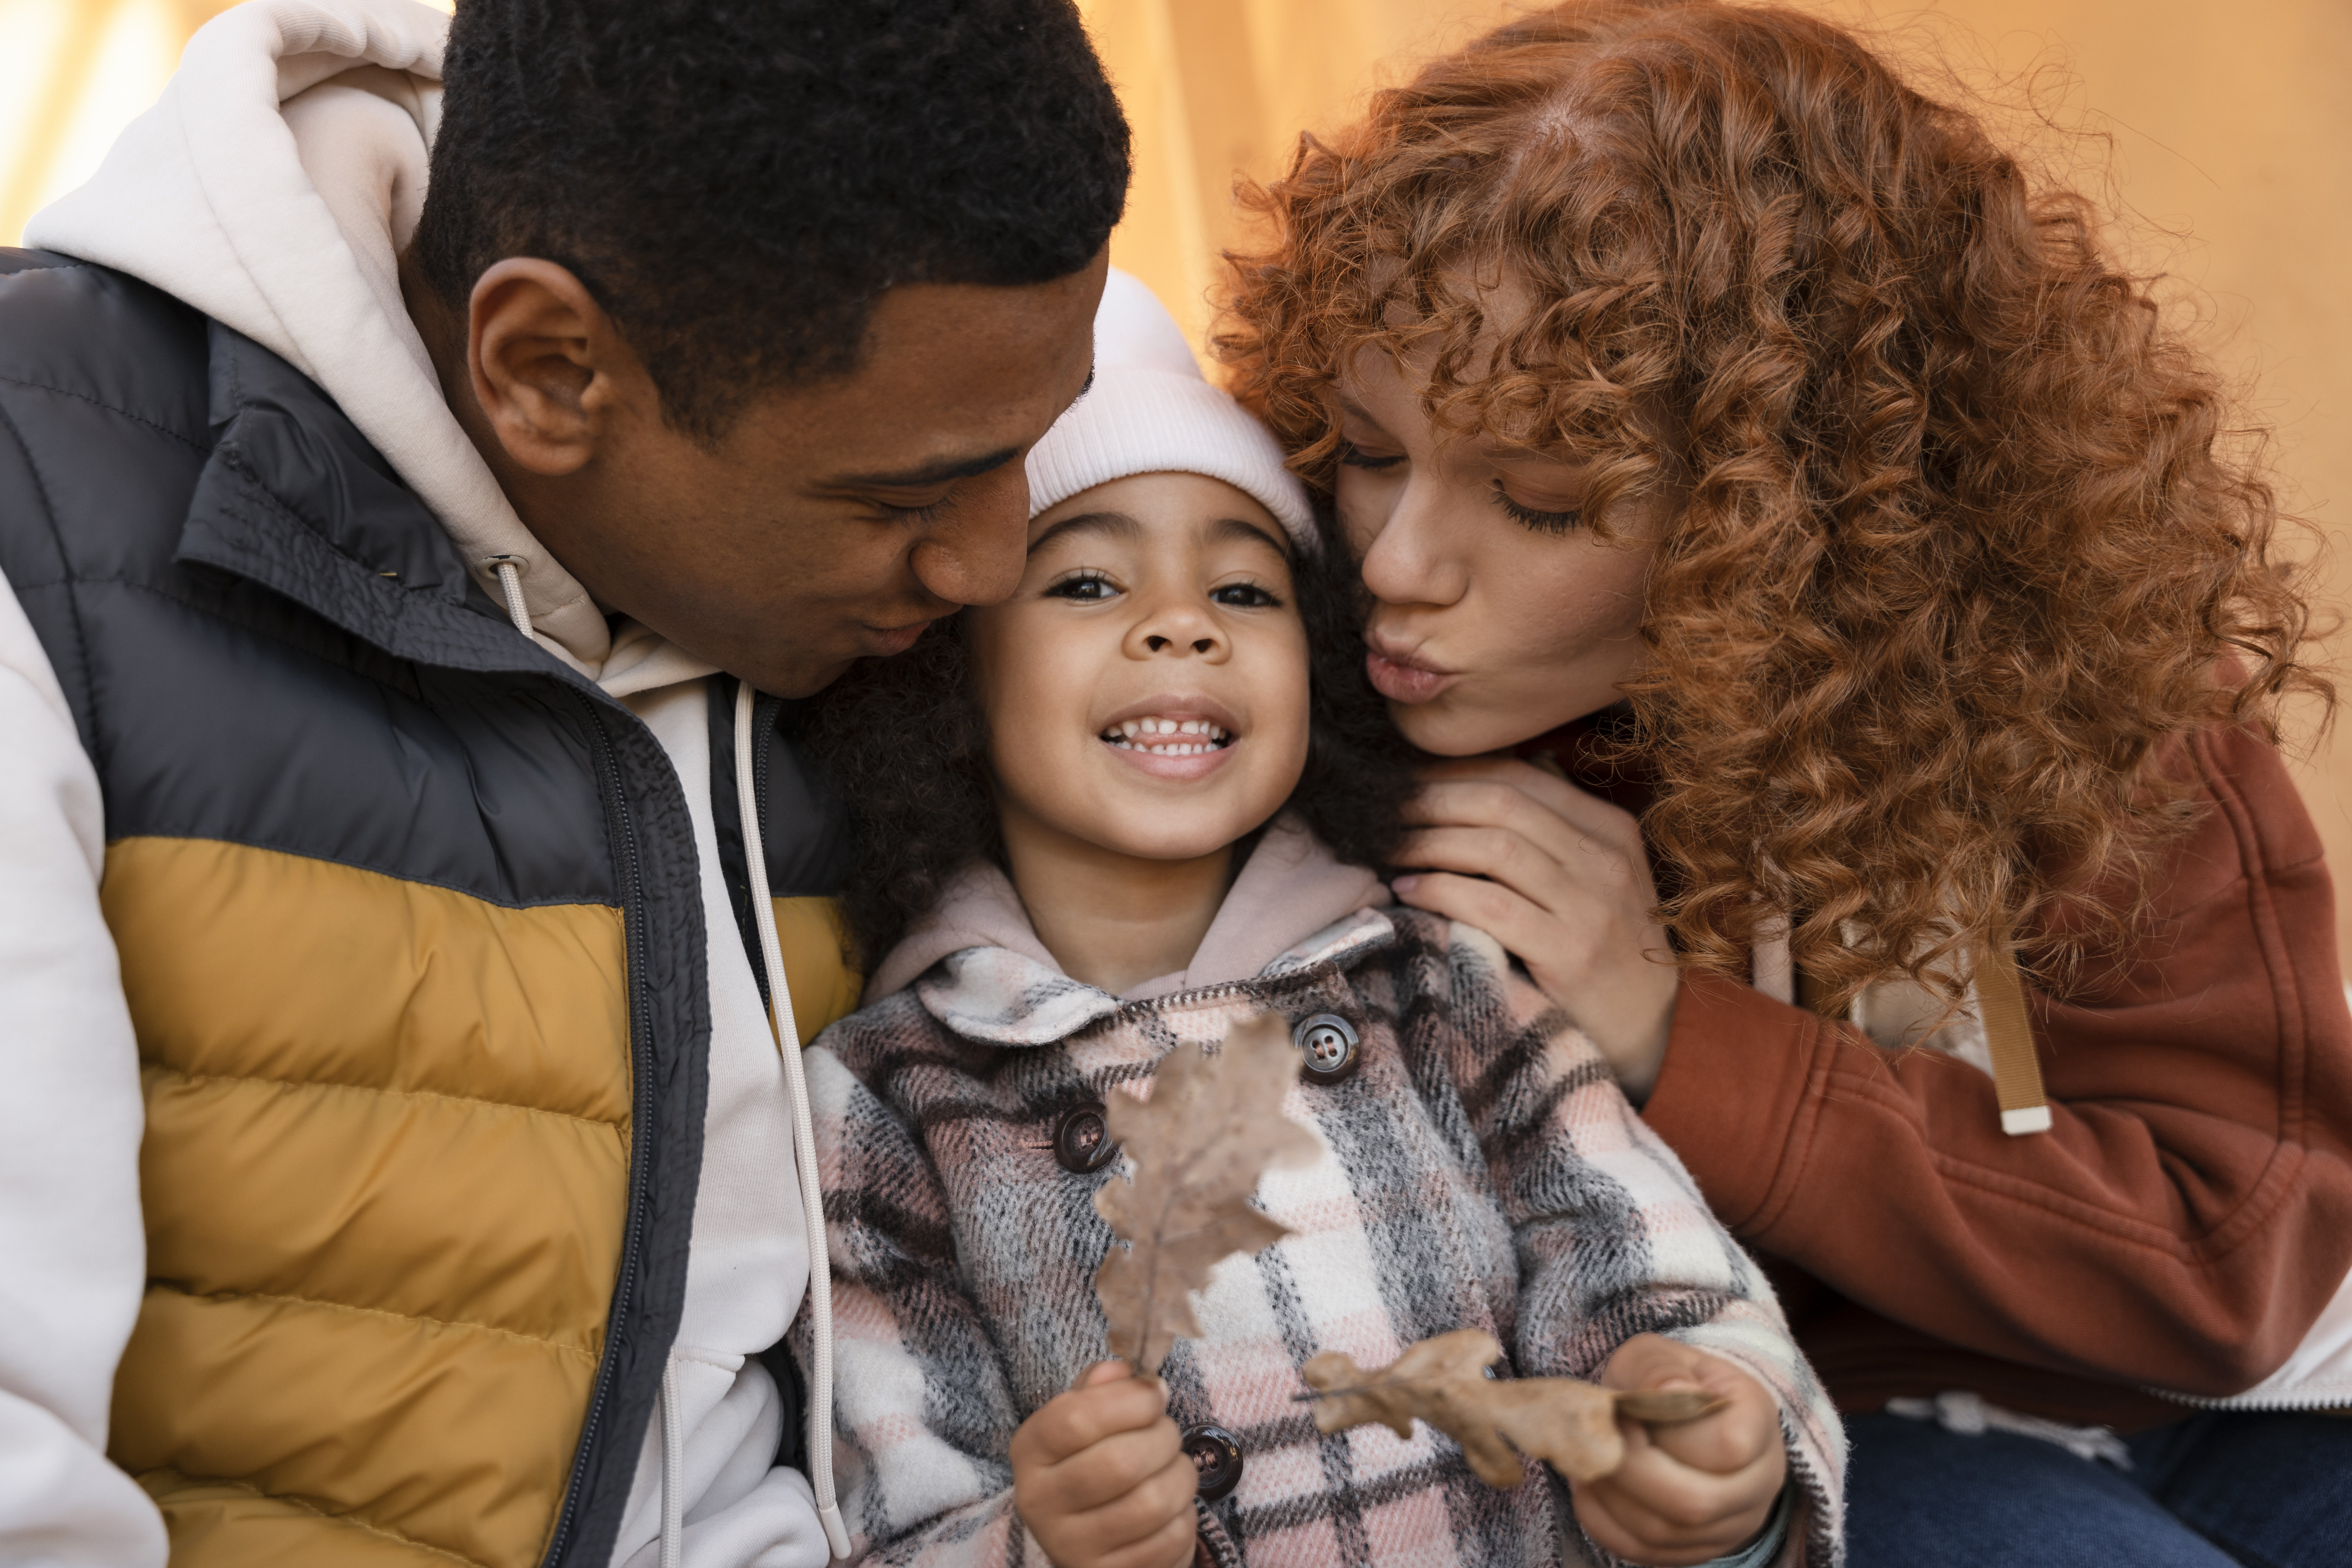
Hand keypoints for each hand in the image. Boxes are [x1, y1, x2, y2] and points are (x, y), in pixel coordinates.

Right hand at [1012, 1361, 1197, 1567]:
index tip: (1155, 1395)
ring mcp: (1073, 1547)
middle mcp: (1040, 1503)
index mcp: (1030, 1451)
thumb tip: (1123, 1370)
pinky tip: (1171, 1510)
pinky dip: (1184, 1517)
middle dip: (1163, 1438)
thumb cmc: (1092, 1464)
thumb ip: (1100, 1390)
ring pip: (1152, 1502)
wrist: (1090, 1538)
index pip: (1074, 1419)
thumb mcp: (1084, 1422)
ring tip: (1174, 1469)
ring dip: (1180, 1477)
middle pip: (1119, 1463)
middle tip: (1168, 1433)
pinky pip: (1170, 1539)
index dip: (1128, 1401)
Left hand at [1389, 756, 1678, 1097]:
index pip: (1521, 774)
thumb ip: (1546, 833)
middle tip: (1384, 810)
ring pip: (1494, 846)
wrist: (1651, 1032)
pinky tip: (1408, 891)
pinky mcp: (1570, 953)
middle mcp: (1605, 858)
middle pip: (1502, 802)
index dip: (1454, 771)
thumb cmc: (1604, 951)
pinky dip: (1440, 889)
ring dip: (1428, 841)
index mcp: (1609, 828)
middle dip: (1433, 799)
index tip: (1406, 779)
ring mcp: (1592, 905)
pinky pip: (1491, 905)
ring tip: (1388, 848)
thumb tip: (1469, 787)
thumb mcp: (1592, 878)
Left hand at [1572, 1335, 1788, 1565]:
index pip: (1727, 1446)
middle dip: (1629, 1472)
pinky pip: (1645, 1553)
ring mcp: (1732, 1524)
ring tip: (1589, 1459)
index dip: (1667, 1431)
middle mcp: (1758, 1483)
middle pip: (1694, 1504)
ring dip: (1610, 1497)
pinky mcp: (1697, 1549)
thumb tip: (1668, 1389)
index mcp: (1758, 1423)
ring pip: (1665, 1534)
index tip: (1626, 1410)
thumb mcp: (1659, 1356)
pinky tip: (1592, 1486)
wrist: (1679, 1412)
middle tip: (1595, 1442)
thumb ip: (1659, 1369)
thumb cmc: (1668, 1380)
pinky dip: (1605, 1522)